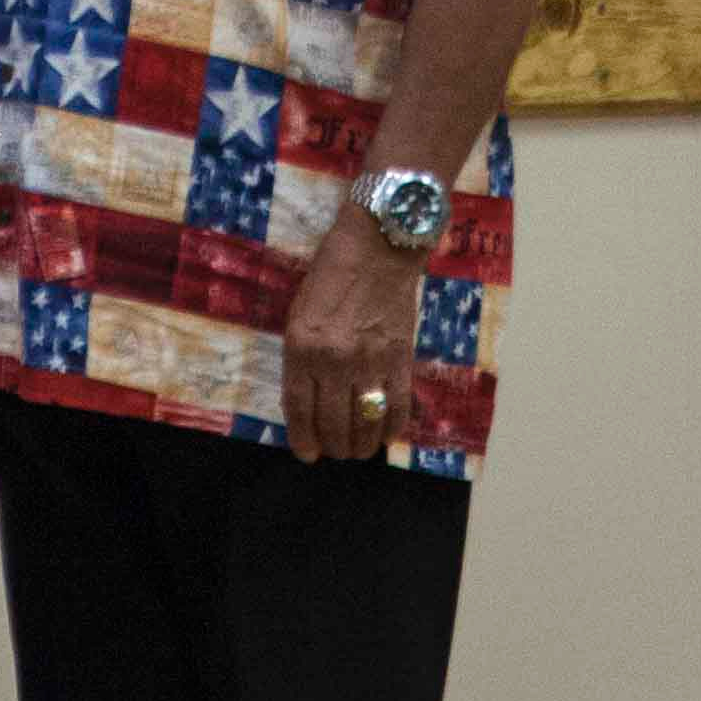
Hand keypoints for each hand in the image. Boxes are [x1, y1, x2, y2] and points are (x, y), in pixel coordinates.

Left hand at [281, 208, 422, 464]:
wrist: (378, 246)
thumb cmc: (331, 274)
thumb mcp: (300, 313)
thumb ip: (301, 358)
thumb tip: (307, 403)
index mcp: (302, 346)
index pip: (299, 409)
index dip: (303, 439)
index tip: (307, 454)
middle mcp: (334, 359)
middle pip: (333, 423)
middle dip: (333, 446)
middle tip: (334, 451)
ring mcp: (370, 361)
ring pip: (365, 423)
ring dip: (361, 446)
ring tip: (358, 450)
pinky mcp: (400, 359)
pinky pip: (397, 408)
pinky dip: (391, 429)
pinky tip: (385, 435)